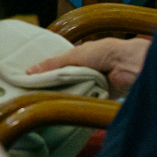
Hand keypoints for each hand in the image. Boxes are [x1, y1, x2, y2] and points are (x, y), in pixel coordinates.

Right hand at [27, 36, 147, 97]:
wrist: (127, 65)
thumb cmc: (104, 52)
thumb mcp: (74, 55)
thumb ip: (53, 64)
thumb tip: (29, 70)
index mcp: (80, 56)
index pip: (59, 66)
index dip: (46, 71)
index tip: (30, 79)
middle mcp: (85, 69)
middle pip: (63, 78)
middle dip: (52, 84)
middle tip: (32, 91)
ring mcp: (91, 82)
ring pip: (71, 89)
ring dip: (63, 92)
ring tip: (42, 98)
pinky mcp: (98, 95)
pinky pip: (82, 98)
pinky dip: (75, 100)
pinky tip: (61, 104)